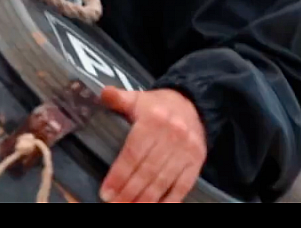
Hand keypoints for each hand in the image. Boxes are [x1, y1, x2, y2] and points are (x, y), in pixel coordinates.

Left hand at [98, 86, 206, 202]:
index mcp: (153, 120)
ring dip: (147, 200)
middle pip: (147, 171)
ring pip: (164, 181)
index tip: (106, 192)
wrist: (192, 105)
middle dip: (129, 192)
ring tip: (131, 208)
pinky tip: (157, 207)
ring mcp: (187, 151)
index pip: (133, 154)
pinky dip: (171, 200)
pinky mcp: (197, 162)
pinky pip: (183, 185)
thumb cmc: (155, 106)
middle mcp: (172, 137)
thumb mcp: (136, 97)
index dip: (119, 175)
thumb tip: (102, 93)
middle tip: (114, 204)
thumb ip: (118, 98)